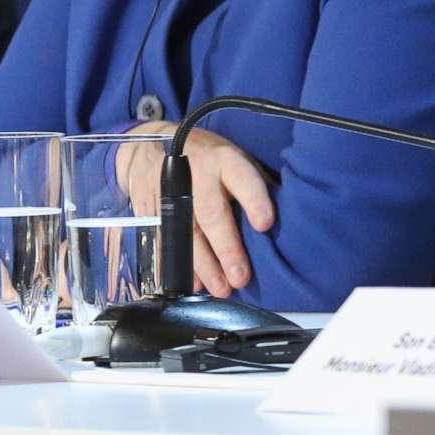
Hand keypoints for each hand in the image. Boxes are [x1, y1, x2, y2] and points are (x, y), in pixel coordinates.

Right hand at [122, 122, 274, 298]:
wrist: (151, 146)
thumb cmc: (207, 159)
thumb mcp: (233, 158)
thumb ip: (251, 185)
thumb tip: (284, 219)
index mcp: (224, 160)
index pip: (242, 179)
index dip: (253, 200)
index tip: (265, 224)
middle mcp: (196, 175)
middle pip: (211, 214)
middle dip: (226, 248)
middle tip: (240, 276)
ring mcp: (169, 192)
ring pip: (186, 232)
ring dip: (204, 265)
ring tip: (221, 288)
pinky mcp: (150, 209)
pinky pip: (164, 240)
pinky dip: (176, 265)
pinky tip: (192, 283)